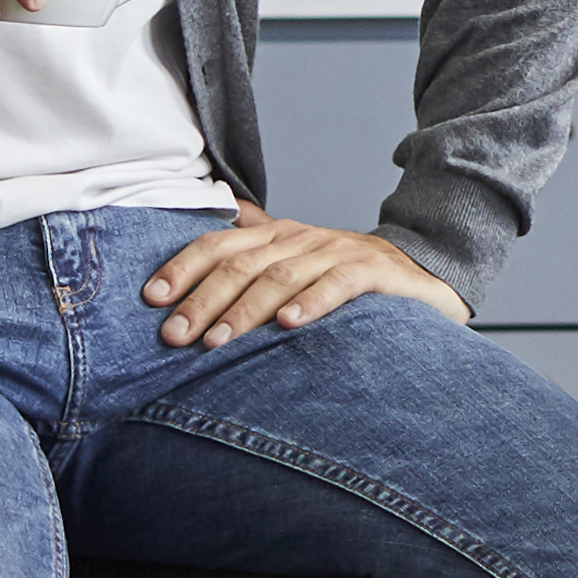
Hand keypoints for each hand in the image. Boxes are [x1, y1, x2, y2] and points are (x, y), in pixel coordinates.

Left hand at [144, 211, 466, 348]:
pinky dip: (313, 302)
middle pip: (243, 264)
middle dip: (203, 299)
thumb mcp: (296, 264)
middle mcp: (303, 239)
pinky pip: (340, 284)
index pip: (220, 245)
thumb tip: (203, 244)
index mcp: (277, 236)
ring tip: (216, 341)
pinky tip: (289, 324)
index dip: (184, 267)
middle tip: (174, 335)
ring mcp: (339, 252)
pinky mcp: (375, 272)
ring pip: (282, 276)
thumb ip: (252, 255)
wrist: (425, 273)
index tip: (152, 298)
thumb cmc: (348, 277)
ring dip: (245, 309)